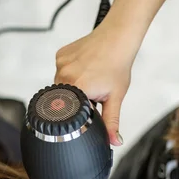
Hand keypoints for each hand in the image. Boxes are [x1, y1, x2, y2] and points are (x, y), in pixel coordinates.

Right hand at [55, 26, 135, 145]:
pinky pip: (61, 70)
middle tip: (93, 87)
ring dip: (73, 85)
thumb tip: (114, 142)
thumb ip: (111, 122)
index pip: (71, 111)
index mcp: (77, 89)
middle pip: (64, 98)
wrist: (118, 37)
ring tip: (89, 75)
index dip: (81, 111)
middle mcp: (64, 76)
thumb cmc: (118, 64)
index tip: (91, 104)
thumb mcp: (115, 97)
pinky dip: (70, 71)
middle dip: (77, 98)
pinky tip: (83, 66)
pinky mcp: (59, 55)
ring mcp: (60, 64)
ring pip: (61, 84)